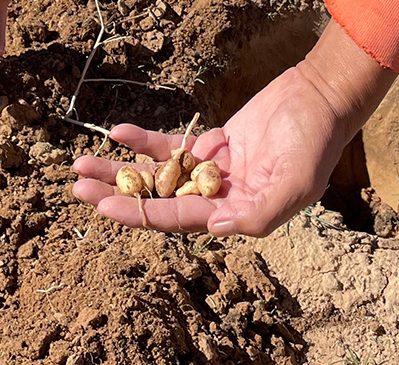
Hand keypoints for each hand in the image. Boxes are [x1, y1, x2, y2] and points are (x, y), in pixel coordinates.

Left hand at [72, 21, 395, 236]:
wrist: (322, 100)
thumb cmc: (315, 145)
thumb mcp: (295, 187)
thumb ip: (256, 215)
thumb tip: (211, 230)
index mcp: (234, 216)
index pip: (176, 219)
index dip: (138, 215)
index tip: (102, 209)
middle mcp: (218, 199)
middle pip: (156, 201)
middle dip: (115, 195)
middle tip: (76, 188)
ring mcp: (212, 172)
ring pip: (156, 175)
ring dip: (118, 171)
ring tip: (81, 166)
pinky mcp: (211, 145)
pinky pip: (171, 146)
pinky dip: (144, 141)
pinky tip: (117, 132)